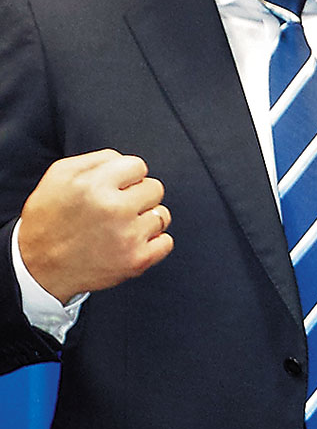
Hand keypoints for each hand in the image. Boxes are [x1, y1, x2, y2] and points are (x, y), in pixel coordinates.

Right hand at [18, 149, 173, 303]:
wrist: (37, 268)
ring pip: (163, 215)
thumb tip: (126, 161)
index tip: (116, 188)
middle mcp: (113, 208)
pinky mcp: (137, 260)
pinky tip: (132, 242)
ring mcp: (128, 236)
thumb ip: (97, 160)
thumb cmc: (49, 219)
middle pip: (155, 188)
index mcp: (93, 184)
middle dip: (139, 196)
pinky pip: (166, 242)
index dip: (127, 177)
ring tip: (122, 227)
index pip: (138, 166)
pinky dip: (154, 243)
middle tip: (118, 209)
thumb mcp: (59, 176)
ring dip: (147, 219)